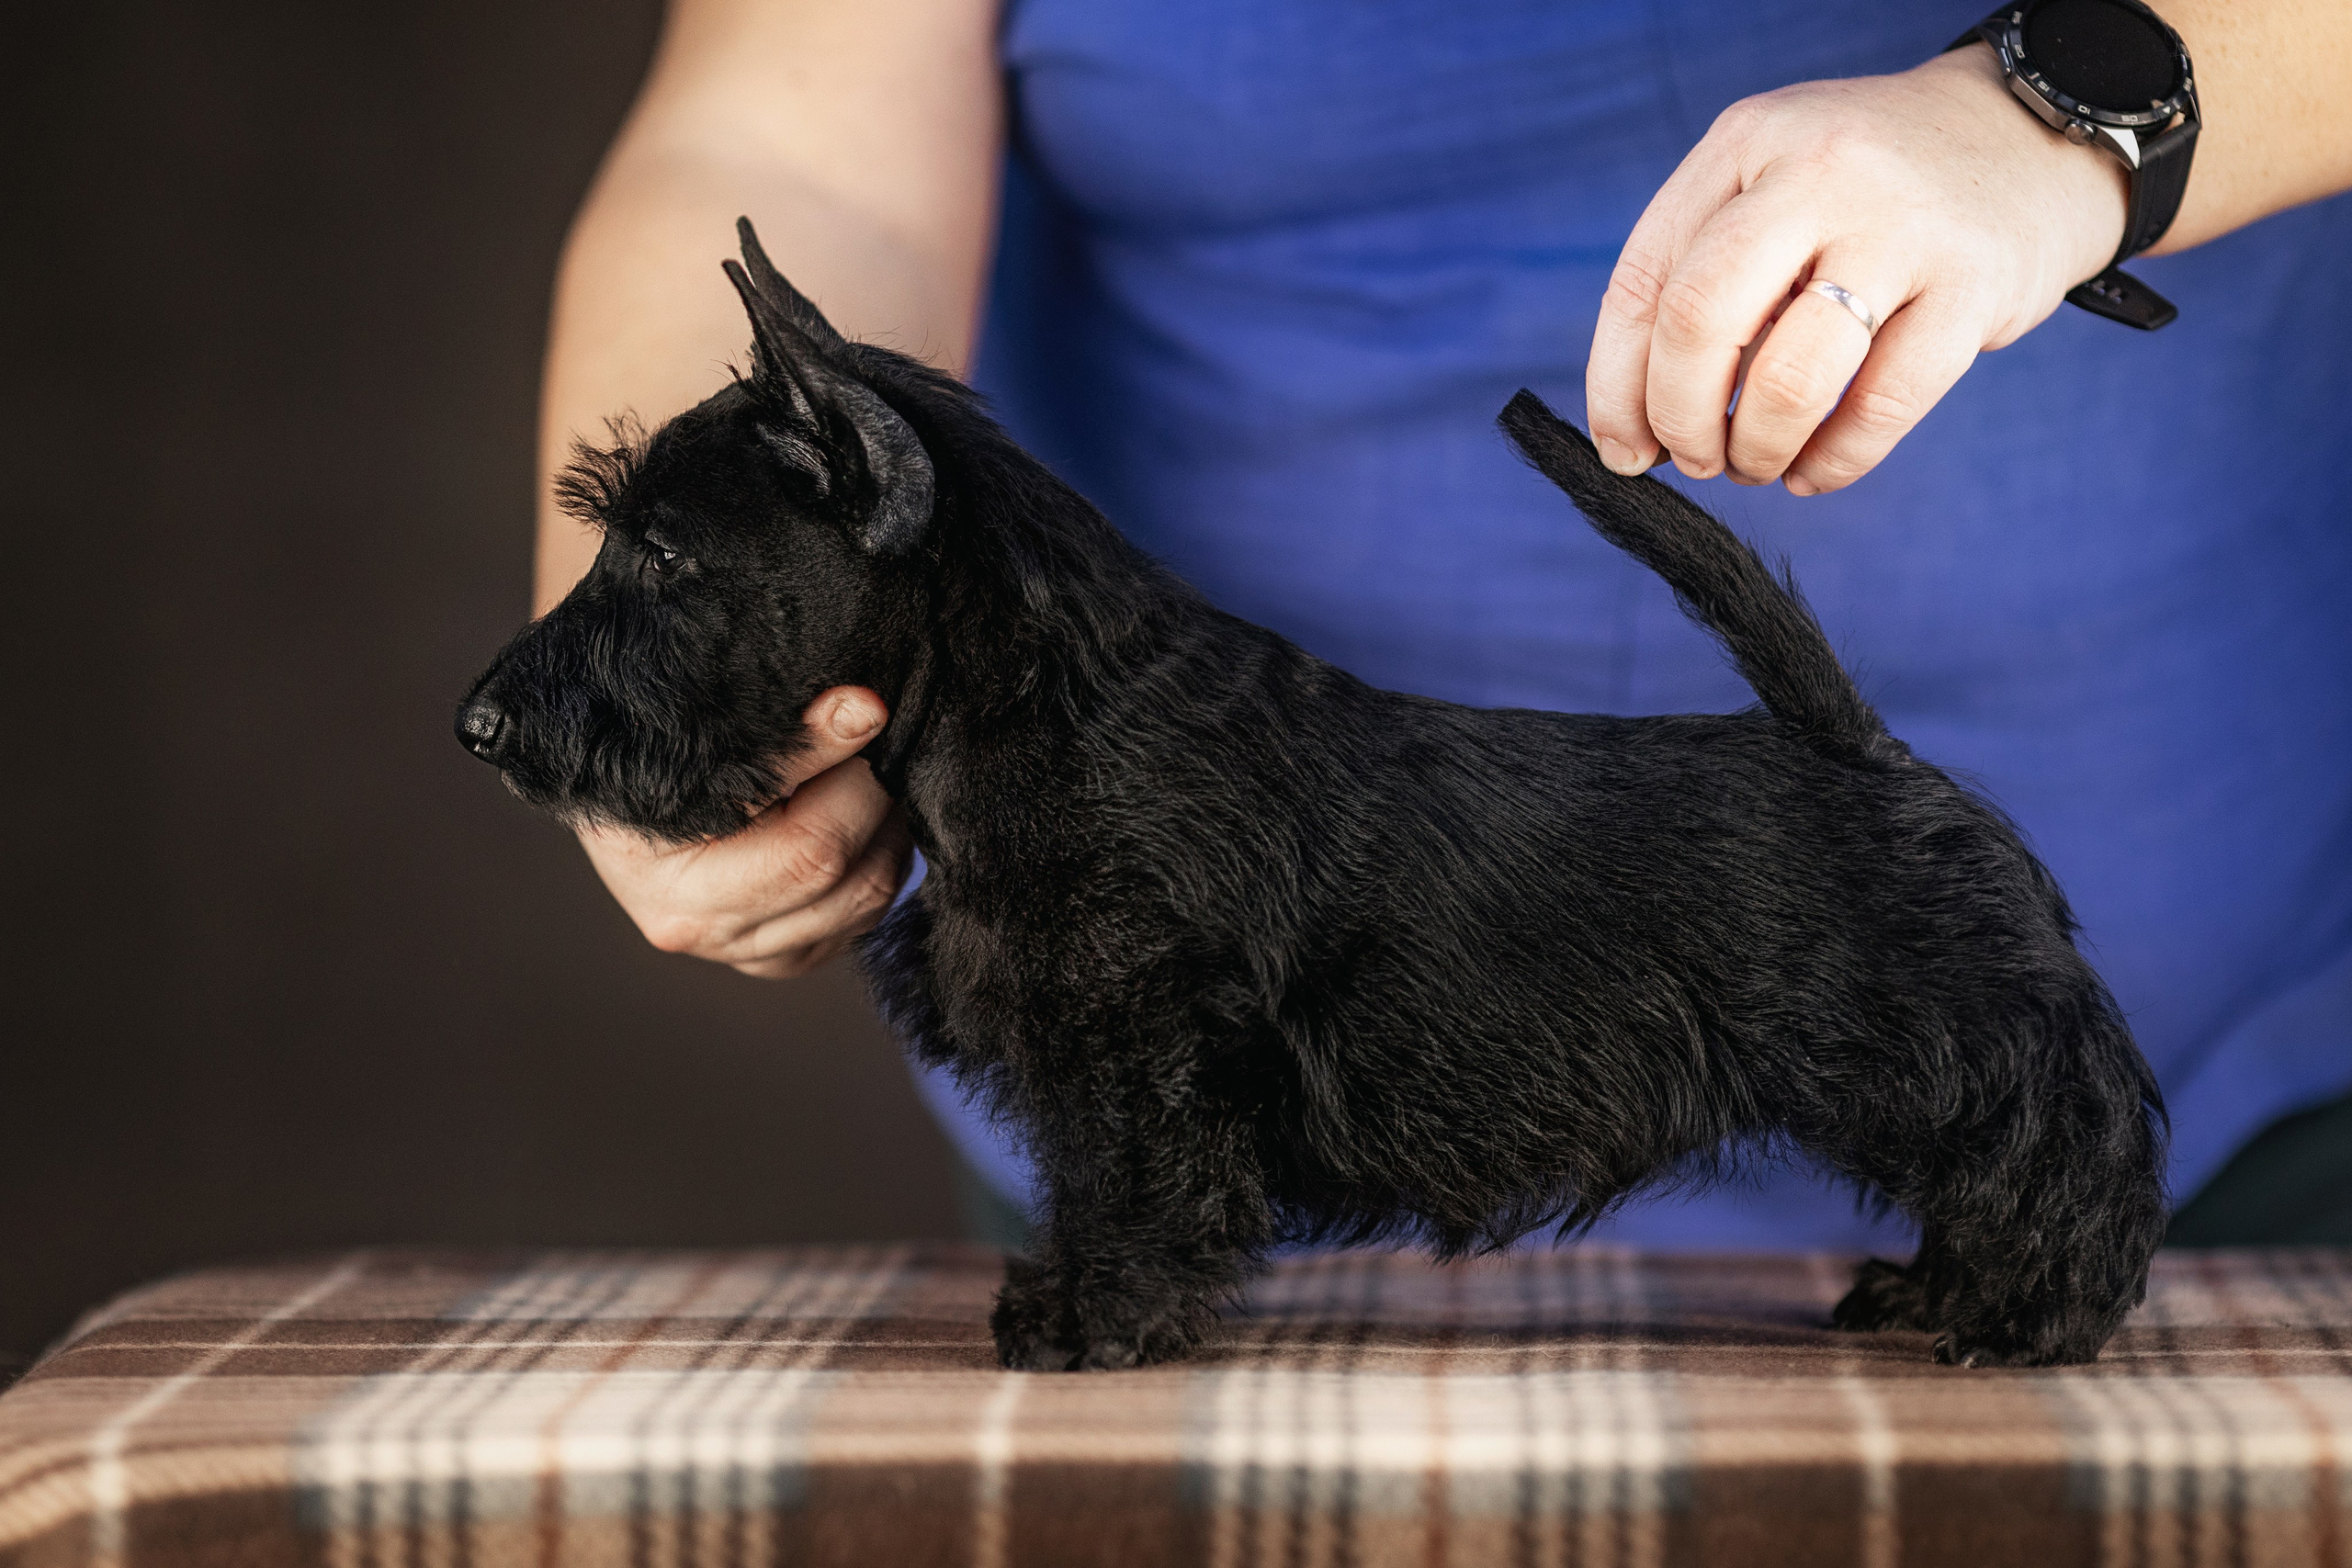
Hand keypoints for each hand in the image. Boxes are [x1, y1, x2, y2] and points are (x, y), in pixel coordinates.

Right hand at [578, 686, 913, 978]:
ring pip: (869, 905)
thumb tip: (866, 712)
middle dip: (878, 806)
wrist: (613, 787)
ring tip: (853, 776)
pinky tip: (845, 819)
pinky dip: (872, 863)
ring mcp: (747, 953)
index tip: (872, 719)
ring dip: (883, 834)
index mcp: (678, 887)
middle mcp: (709, 932)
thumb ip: (792, 734)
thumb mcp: (706, 738)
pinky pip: (863, 920)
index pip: (812, 850)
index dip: (859, 782)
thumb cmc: (647, 755)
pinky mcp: (781, 955)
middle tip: (867, 746)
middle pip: (852, 885)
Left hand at [1586, 44, 2128, 494]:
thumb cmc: (1871, 194)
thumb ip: (1701, 280)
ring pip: (1789, 378)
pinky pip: (1881, 406)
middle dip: (1678, 417)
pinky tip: (1813, 470)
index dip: (1617, 386)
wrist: (2033, 137)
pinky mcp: (1973, 285)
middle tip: (1695, 457)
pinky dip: (1833, 461)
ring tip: (1756, 462)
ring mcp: (1900, 226)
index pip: (1644, 281)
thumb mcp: (1774, 188)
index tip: (1624, 447)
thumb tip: (1630, 431)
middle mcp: (1815, 172)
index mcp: (1745, 143)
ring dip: (1755, 447)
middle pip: (1698, 321)